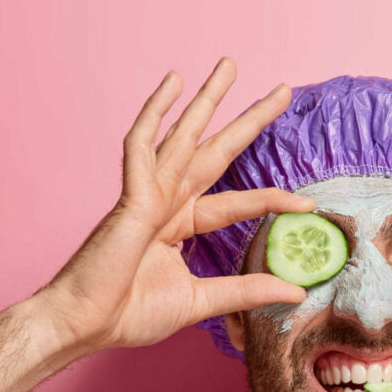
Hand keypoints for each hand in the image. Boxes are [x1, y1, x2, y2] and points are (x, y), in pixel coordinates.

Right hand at [36, 58, 313, 351]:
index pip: (236, 202)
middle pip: (216, 151)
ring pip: (183, 136)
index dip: (272, 199)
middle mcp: (167, 202)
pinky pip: (143, 145)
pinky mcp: (131, 196)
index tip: (308, 204)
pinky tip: (173, 83)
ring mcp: (147, 194)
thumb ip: (247, 290)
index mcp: (180, 224)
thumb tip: (297, 292)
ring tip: (230, 66)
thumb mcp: (203, 300)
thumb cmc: (129, 314)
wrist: (84, 325)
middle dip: (248, 120)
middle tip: (281, 90)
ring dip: (207, 100)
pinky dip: (156, 112)